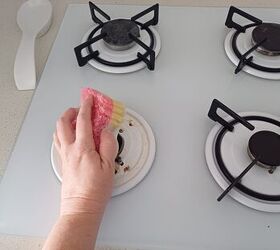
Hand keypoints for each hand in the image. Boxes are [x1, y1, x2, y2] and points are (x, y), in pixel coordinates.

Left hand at [54, 96, 117, 215]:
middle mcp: (70, 150)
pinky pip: (59, 141)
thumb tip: (107, 131)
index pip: (82, 120)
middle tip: (82, 109)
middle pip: (63, 122)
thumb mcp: (109, 166)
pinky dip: (63, 132)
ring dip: (65, 121)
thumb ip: (109, 145)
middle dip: (71, 111)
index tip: (89, 99)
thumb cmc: (95, 190)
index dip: (86, 106)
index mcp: (83, 148)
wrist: (81, 207)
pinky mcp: (63, 162)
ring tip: (76, 119)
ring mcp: (64, 156)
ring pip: (58, 131)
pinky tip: (71, 135)